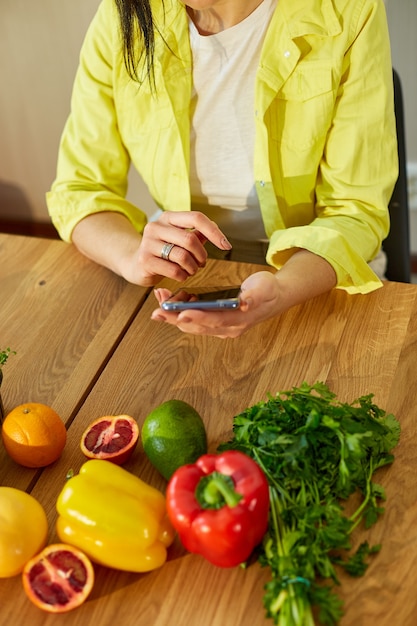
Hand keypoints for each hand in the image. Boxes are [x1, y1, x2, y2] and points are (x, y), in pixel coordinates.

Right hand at [134, 211, 231, 285]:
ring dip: (193, 267)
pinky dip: (183, 276)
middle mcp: (156, 226)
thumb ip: (197, 234)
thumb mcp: (179, 239)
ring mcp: (148, 243)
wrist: (136, 264)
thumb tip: (217, 232)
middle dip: (202, 255)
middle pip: (190, 239)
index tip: (226, 246)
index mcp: (168, 217)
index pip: (196, 218)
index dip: (214, 232)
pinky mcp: (145, 260)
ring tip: (191, 270)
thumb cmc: (163, 251)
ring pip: (182, 256)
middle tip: (202, 264)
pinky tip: (181, 275)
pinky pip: (173, 270)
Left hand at [151, 271, 280, 337]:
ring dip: (174, 314)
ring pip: (192, 323)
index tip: (180, 313)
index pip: (213, 321)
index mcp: (238, 321)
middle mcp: (227, 328)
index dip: (196, 317)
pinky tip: (173, 298)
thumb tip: (244, 303)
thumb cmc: (269, 290)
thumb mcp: (264, 289)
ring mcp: (221, 327)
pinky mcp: (217, 321)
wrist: (277, 296)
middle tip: (157, 310)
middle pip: (197, 326)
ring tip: (160, 299)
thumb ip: (253, 298)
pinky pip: (195, 319)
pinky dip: (181, 310)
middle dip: (175, 317)